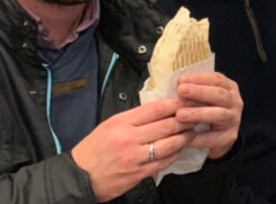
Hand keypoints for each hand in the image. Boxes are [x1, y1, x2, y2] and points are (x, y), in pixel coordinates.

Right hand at [71, 98, 193, 200]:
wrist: (78, 177)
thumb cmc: (94, 149)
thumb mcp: (111, 125)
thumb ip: (135, 117)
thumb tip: (161, 109)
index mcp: (122, 123)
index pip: (157, 108)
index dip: (177, 103)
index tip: (188, 99)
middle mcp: (130, 138)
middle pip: (167, 125)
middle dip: (186, 120)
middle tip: (197, 115)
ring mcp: (135, 157)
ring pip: (170, 144)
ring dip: (185, 137)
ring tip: (192, 132)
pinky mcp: (138, 174)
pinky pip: (163, 162)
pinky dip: (175, 154)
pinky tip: (180, 149)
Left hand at [175, 72, 242, 159]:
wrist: (218, 137)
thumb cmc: (206, 111)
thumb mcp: (204, 98)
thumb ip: (194, 91)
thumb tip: (175, 85)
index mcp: (229, 88)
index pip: (217, 79)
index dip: (200, 78)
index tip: (181, 80)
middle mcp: (235, 102)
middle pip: (219, 94)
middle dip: (199, 92)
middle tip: (181, 90)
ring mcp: (234, 120)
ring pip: (219, 114)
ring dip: (198, 113)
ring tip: (180, 114)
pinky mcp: (229, 137)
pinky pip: (213, 137)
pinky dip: (198, 137)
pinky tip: (183, 136)